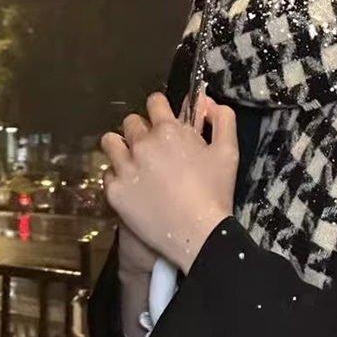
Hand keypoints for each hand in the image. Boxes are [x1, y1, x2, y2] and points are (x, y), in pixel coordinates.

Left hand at [101, 92, 237, 274]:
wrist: (198, 235)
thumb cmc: (215, 193)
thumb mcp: (229, 151)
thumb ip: (222, 119)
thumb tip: (206, 102)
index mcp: (169, 130)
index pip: (154, 102)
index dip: (160, 108)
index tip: (163, 120)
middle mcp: (143, 144)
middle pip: (131, 122)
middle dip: (141, 130)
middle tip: (153, 147)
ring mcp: (125, 167)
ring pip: (110, 142)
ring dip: (121, 146)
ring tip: (132, 161)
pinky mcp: (115, 191)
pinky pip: (107, 173)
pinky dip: (117, 176)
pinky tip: (132, 186)